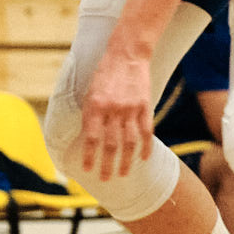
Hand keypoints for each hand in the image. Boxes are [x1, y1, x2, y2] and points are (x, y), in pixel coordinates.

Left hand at [77, 42, 154, 183]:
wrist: (126, 55)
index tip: (86, 170)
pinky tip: (144, 159)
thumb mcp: (90, 91)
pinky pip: (146, 132)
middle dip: (107, 164)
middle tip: (105, 179)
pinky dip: (145, 147)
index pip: (91, 137)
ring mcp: (130, 109)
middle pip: (110, 144)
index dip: (89, 155)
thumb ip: (91, 113)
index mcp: (94, 106)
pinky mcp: (145, 107)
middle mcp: (112, 109)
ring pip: (128, 142)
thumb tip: (89, 137)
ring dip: (125, 160)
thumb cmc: (104, 73)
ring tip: (123, 174)